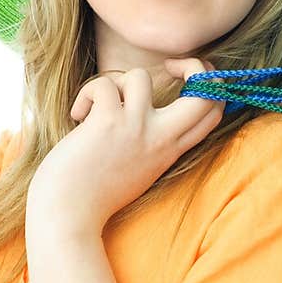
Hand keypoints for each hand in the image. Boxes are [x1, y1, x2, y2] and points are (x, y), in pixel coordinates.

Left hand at [27, 58, 224, 236]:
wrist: (68, 217)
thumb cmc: (94, 194)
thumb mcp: (137, 168)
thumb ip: (150, 141)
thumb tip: (142, 104)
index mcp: (170, 150)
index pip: (213, 112)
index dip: (210, 85)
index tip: (185, 78)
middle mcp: (160, 138)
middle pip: (208, 91)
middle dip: (195, 65)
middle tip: (169, 66)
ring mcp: (136, 128)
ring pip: (141, 76)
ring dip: (114, 82)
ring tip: (96, 106)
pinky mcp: (108, 122)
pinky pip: (102, 84)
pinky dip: (86, 94)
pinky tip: (78, 116)